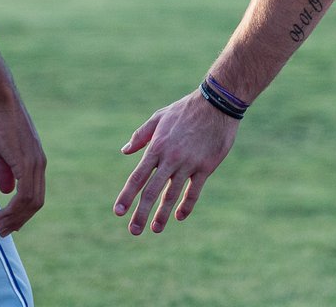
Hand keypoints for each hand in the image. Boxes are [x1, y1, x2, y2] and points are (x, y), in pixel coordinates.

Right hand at [0, 105, 46, 235]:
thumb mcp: (1, 151)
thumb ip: (5, 170)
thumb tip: (6, 190)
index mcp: (35, 161)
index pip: (35, 194)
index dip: (23, 212)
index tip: (8, 223)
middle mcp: (40, 164)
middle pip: (36, 202)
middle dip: (19, 220)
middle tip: (2, 231)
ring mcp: (35, 163)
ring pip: (31, 201)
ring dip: (15, 218)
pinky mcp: (26, 162)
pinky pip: (25, 193)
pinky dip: (14, 209)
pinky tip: (1, 214)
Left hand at [114, 90, 238, 234]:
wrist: (217, 104)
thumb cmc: (186, 109)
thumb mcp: (160, 117)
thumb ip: (141, 135)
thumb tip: (125, 151)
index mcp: (157, 146)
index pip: (138, 176)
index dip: (127, 195)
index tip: (118, 212)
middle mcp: (171, 158)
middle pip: (152, 191)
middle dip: (141, 212)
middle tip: (133, 231)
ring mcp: (189, 163)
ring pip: (172, 194)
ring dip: (162, 214)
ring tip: (155, 229)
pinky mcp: (205, 167)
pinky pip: (194, 191)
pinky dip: (186, 205)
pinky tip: (179, 216)